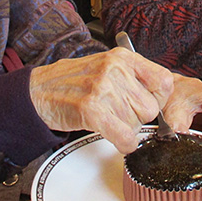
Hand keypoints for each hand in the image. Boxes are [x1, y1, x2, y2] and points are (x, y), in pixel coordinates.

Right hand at [29, 48, 173, 153]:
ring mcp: (103, 88)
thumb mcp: (106, 66)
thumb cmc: (73, 81)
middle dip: (139, 118)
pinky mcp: (92, 110)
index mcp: (123, 57)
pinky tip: (116, 138)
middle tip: (121, 116)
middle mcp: (115, 69)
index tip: (149, 104)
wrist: (38, 91)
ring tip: (107, 119)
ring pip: (137, 124)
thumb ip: (132, 77)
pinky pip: (125, 136)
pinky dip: (124, 143)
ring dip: (126, 129)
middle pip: (151, 108)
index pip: (163, 81)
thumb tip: (159, 99)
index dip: (159, 99)